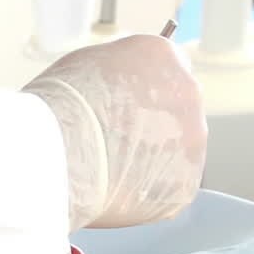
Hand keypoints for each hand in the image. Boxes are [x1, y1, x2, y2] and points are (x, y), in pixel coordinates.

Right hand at [25, 34, 206, 229]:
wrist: (61, 150)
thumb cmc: (61, 105)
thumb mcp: (88, 64)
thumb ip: (118, 72)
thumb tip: (118, 86)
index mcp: (164, 57)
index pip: (165, 74)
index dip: (141, 96)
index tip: (123, 112)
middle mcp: (188, 93)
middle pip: (175, 114)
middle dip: (150, 130)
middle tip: (114, 146)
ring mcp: (192, 142)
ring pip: (176, 155)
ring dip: (150, 164)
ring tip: (110, 173)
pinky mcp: (184, 185)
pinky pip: (168, 192)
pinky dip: (146, 196)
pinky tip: (117, 193)